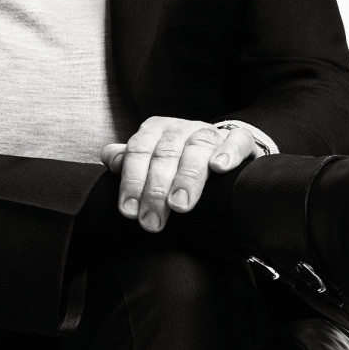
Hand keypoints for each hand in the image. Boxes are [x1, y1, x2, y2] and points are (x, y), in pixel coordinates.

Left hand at [102, 118, 264, 232]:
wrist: (221, 147)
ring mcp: (211, 132)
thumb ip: (130, 161)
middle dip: (156, 189)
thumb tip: (109, 157)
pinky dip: (228, 153)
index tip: (129, 212)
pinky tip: (220, 168)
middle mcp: (182, 128)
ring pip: (198, 148)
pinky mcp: (239, 139)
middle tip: (152, 221)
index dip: (132, 182)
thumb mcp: (151, 158)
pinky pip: (235, 141)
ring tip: (180, 204)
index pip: (138, 152)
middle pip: (165, 154)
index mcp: (156, 130)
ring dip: (188, 177)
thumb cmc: (178, 159)